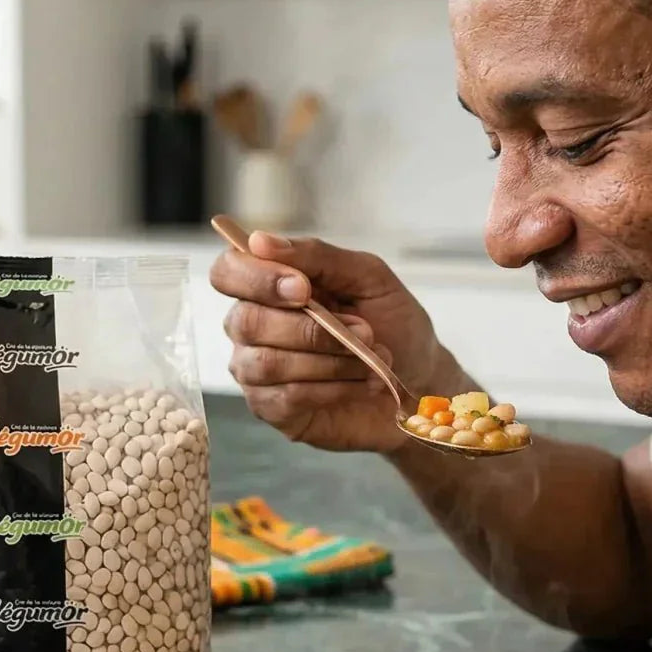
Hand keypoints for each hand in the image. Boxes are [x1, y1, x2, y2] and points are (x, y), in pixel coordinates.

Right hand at [210, 233, 467, 453]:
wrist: (422, 381)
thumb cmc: (393, 325)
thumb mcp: (368, 277)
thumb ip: (318, 256)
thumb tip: (259, 241)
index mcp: (269, 286)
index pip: (229, 272)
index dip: (257, 279)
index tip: (304, 289)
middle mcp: (253, 327)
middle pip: (245, 321)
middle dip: (309, 329)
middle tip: (364, 332)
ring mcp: (258, 371)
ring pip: (267, 363)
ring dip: (328, 360)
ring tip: (371, 360)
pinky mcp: (274, 409)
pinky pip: (286, 397)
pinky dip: (332, 388)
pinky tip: (362, 384)